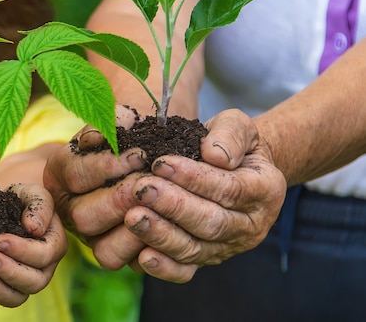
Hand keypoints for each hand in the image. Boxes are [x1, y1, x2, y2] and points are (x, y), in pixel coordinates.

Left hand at [0, 183, 67, 306]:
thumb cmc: (21, 199)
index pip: (44, 255)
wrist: (4, 208)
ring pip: (16, 298)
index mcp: (54, 245)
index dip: (22, 251)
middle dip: (9, 272)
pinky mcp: (5, 288)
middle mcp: (43, 269)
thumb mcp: (33, 193)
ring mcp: (24, 282)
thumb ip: (39, 206)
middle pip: (34, 283)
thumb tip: (34, 228)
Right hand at [43, 106, 147, 266]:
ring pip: (101, 248)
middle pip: (82, 216)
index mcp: (61, 172)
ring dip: (134, 227)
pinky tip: (166, 227)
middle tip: (150, 184)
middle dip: (120, 199)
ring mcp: (91, 235)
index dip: (106, 166)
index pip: (73, 173)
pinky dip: (146, 250)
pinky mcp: (113, 252)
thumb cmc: (137, 133)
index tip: (140, 155)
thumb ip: (117, 118)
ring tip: (160, 206)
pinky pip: (124, 263)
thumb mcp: (127, 119)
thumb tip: (116, 127)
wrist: (154, 155)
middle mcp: (70, 208)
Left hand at [43, 108, 286, 282]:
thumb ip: (230, 135)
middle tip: (141, 190)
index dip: (194, 178)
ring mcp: (228, 247)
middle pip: (211, 222)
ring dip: (162, 235)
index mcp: (265, 190)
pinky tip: (142, 257)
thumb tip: (215, 155)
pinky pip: (186, 271)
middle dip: (173, 207)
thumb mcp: (236, 126)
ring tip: (133, 217)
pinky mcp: (206, 260)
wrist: (233, 167)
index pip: (229, 188)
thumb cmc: (229, 142)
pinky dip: (164, 268)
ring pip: (195, 248)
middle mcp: (251, 226)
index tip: (161, 162)